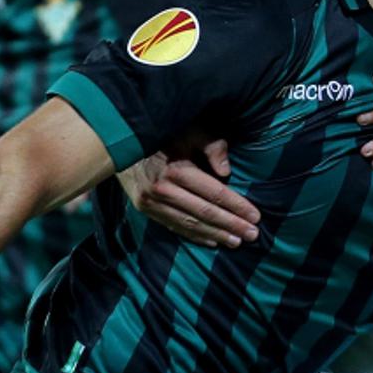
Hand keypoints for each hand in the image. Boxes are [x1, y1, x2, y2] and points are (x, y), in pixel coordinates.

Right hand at [117, 135, 259, 247]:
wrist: (116, 142)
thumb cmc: (161, 133)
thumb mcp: (189, 130)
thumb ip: (211, 146)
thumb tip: (227, 172)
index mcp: (176, 169)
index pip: (214, 193)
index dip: (236, 206)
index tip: (255, 216)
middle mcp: (163, 189)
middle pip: (204, 212)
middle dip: (231, 225)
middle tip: (253, 235)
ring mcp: (151, 202)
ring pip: (189, 223)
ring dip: (215, 234)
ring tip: (237, 242)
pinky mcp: (144, 209)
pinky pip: (173, 226)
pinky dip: (194, 235)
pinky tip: (212, 241)